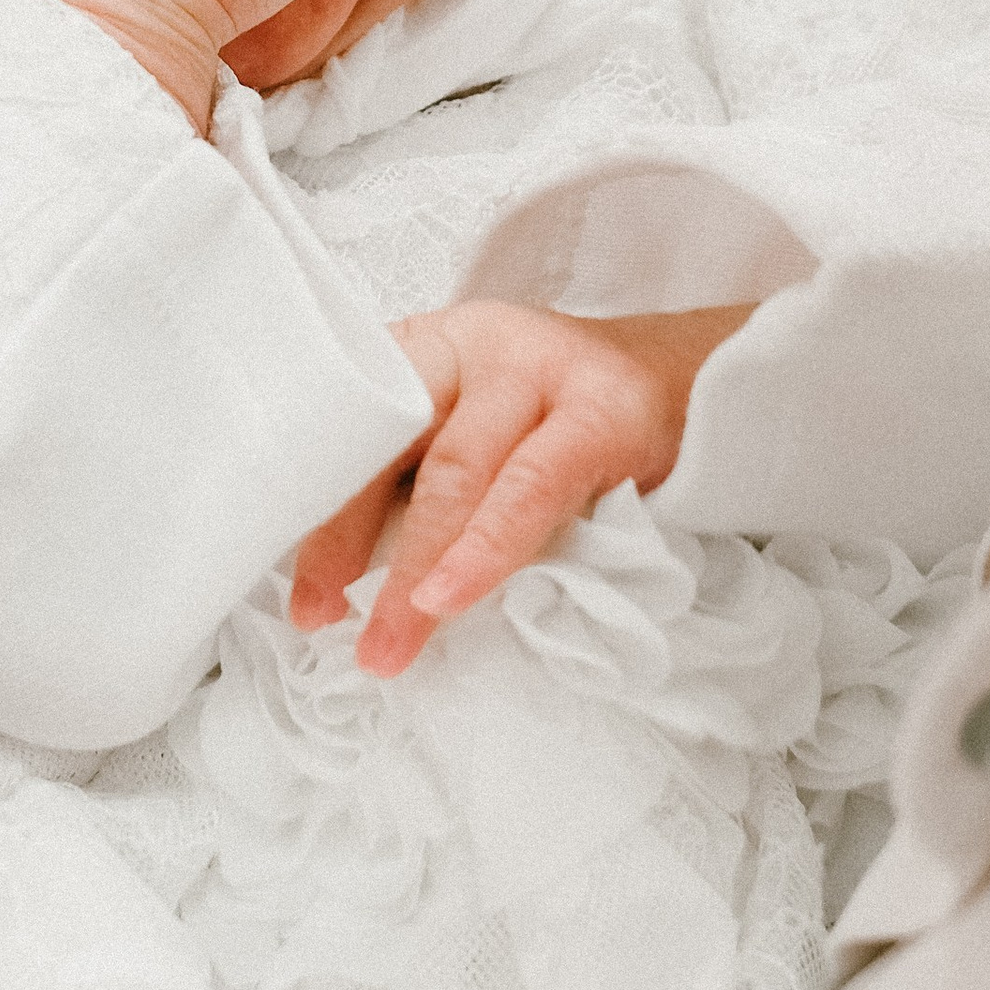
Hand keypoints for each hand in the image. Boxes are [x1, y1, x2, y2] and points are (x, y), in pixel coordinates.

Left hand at [290, 299, 753, 675]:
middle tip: (319, 624)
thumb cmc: (558, 426)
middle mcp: (475, 346)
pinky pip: (532, 488)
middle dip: (349, 543)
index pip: (353, 426)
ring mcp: (541, 370)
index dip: (318, 510)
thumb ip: (418, 483)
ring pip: (458, 470)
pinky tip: (452, 596)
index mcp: (427, 349)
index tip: (300, 596)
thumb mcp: (477, 433)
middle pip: (393, 443)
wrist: (690, 379)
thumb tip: (337, 590)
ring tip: (388, 644)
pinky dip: (486, 548)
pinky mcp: (603, 411)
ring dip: (415, 569)